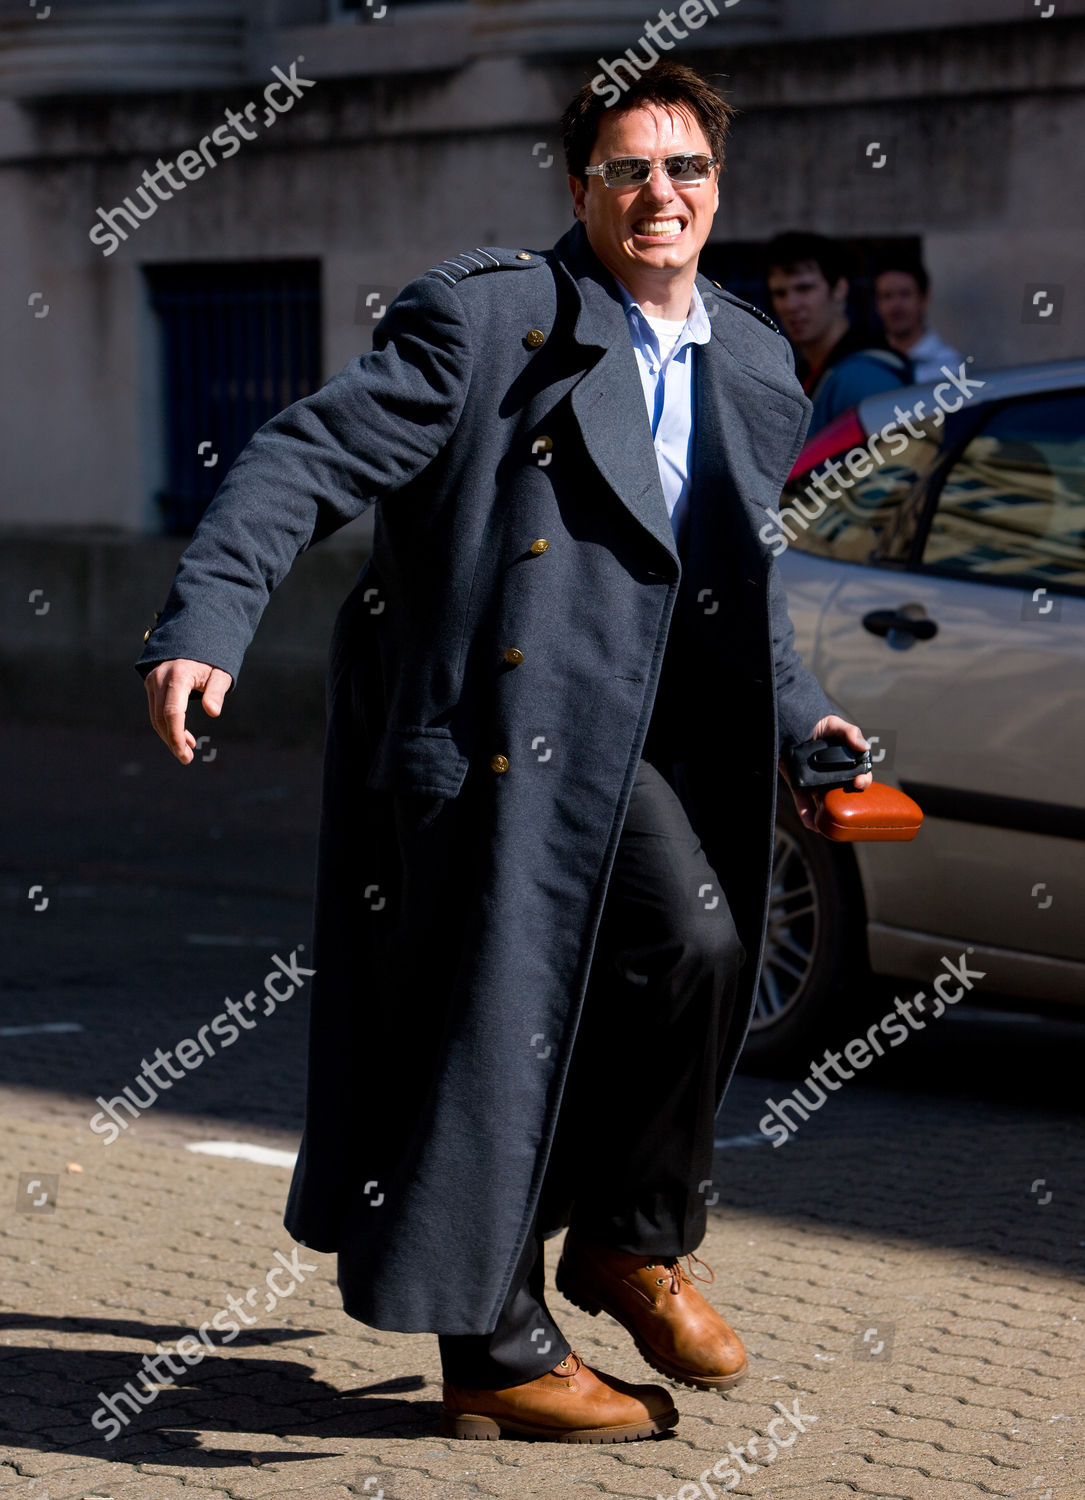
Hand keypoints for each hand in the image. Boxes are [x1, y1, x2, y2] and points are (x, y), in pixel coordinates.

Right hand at [144, 659, 232, 763]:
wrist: (194, 637)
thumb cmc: (211, 658)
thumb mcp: (220, 673)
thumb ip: (216, 691)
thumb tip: (213, 712)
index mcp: (178, 676)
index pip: (172, 713)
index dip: (177, 737)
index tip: (185, 755)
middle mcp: (160, 678)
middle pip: (161, 718)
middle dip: (173, 741)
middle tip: (187, 758)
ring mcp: (153, 681)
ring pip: (156, 716)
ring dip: (170, 735)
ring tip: (188, 749)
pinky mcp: (151, 684)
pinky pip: (156, 709)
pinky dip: (167, 725)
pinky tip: (183, 735)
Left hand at [779, 714, 871, 832]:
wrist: (789, 723)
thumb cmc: (816, 724)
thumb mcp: (834, 724)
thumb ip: (849, 732)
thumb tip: (863, 747)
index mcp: (846, 763)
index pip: (860, 776)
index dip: (864, 781)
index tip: (860, 782)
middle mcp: (833, 776)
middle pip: (844, 795)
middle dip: (848, 804)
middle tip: (845, 804)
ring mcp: (816, 782)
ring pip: (824, 803)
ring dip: (827, 816)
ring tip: (828, 824)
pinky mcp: (799, 785)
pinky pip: (803, 803)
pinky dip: (807, 814)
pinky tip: (811, 823)